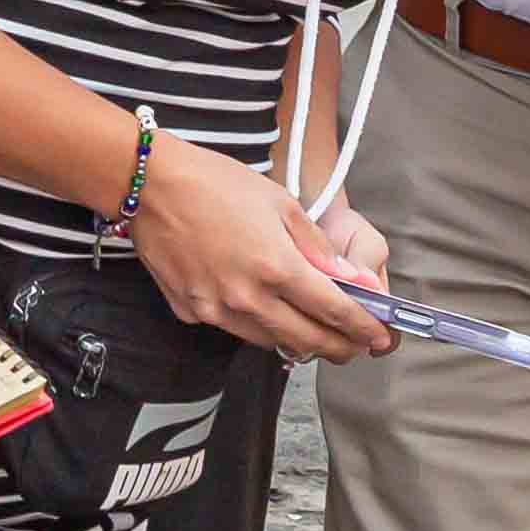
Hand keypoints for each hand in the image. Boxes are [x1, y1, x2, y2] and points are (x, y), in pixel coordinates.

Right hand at [128, 138, 394, 362]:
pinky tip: (262, 307)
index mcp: (276, 267)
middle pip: (305, 339)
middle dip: (337, 346)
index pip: (332, 310)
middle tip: (355, 345)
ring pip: (269, 340)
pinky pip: (233, 328)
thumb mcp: (280, 203)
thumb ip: (316, 246)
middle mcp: (247, 298)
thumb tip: (349, 277)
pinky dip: (255, 324)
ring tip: (315, 331)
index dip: (361, 327)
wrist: (151, 185)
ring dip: (298, 339)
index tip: (378, 336)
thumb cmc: (217, 184)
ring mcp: (215, 310)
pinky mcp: (191, 312)